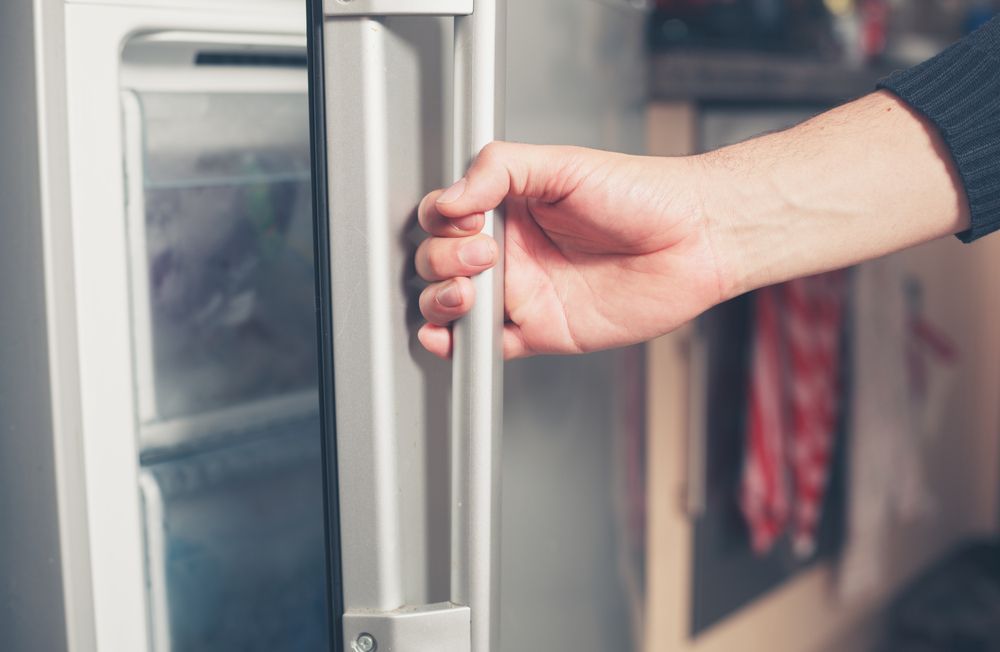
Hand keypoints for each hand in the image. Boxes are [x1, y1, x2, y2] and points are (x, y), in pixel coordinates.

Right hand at [414, 142, 726, 358]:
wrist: (694, 239)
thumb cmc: (642, 194)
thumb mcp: (563, 163)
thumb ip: (498, 170)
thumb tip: (449, 198)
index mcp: (509, 207)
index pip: (446, 217)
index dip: (442, 221)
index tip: (465, 218)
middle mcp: (512, 250)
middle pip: (439, 262)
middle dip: (443, 261)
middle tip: (484, 254)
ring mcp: (523, 292)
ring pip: (453, 306)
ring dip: (441, 301)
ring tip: (467, 292)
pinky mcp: (541, 331)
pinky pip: (488, 345)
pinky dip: (459, 347)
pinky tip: (450, 337)